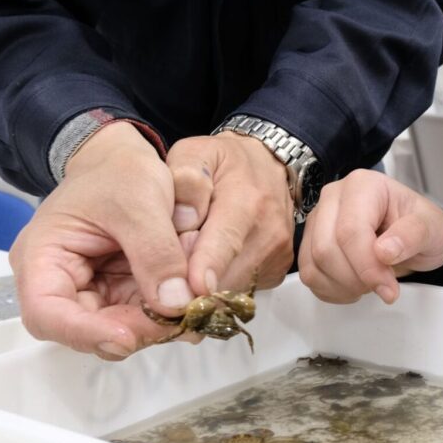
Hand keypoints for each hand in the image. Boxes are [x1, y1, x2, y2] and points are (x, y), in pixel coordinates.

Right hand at [10, 122, 195, 359]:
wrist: (122, 158)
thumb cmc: (117, 171)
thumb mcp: (140, 202)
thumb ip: (156, 252)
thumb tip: (174, 303)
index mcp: (42, 257)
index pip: (46, 314)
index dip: (85, 333)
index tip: (128, 336)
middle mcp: (60, 282)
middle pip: (85, 330)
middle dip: (134, 329)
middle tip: (179, 320)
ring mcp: (91, 289)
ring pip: (118, 327)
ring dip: (156, 323)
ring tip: (193, 305)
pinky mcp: (118, 290)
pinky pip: (139, 313)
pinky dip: (165, 310)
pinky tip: (192, 299)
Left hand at [166, 132, 295, 297]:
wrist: (269, 166)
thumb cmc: (226, 162)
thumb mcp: (195, 153)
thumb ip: (184, 181)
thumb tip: (182, 221)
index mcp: (246, 199)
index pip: (226, 239)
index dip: (208, 266)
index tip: (192, 288)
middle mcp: (269, 231)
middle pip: (227, 275)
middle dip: (191, 283)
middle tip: (165, 271)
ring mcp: (277, 254)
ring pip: (233, 289)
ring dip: (204, 288)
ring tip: (185, 266)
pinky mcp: (277, 270)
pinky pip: (242, 290)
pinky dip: (220, 286)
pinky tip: (209, 267)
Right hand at [299, 170, 442, 304]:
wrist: (414, 238)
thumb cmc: (420, 226)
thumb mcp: (433, 228)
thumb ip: (413, 235)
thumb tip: (384, 250)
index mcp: (364, 186)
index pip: (351, 231)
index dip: (367, 266)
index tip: (388, 287)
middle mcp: (334, 198)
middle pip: (326, 249)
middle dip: (356, 279)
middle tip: (384, 286)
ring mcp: (318, 220)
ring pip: (314, 264)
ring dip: (344, 286)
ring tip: (371, 283)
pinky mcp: (310, 243)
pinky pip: (310, 275)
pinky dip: (333, 290)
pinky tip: (355, 285)